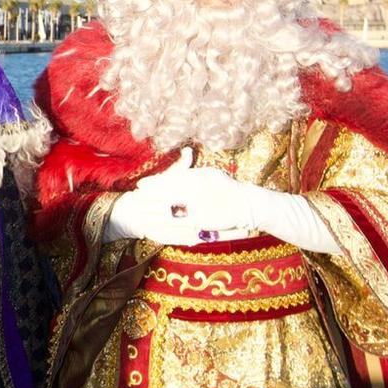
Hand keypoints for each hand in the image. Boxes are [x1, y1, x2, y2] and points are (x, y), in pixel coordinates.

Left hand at [112, 148, 337, 251]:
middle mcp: (201, 189)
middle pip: (169, 192)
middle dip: (151, 196)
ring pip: (174, 208)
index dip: (155, 183)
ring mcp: (203, 206)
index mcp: (201, 176)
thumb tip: (182, 158)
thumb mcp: (213, 175)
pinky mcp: (206, 222)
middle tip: (135, 198)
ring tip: (141, 213)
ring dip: (156, 211)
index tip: (140, 186)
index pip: (172, 178)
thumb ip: (195, 170)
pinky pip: (183, 225)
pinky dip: (169, 226)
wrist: (252, 205)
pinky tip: (157, 228)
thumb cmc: (232, 189)